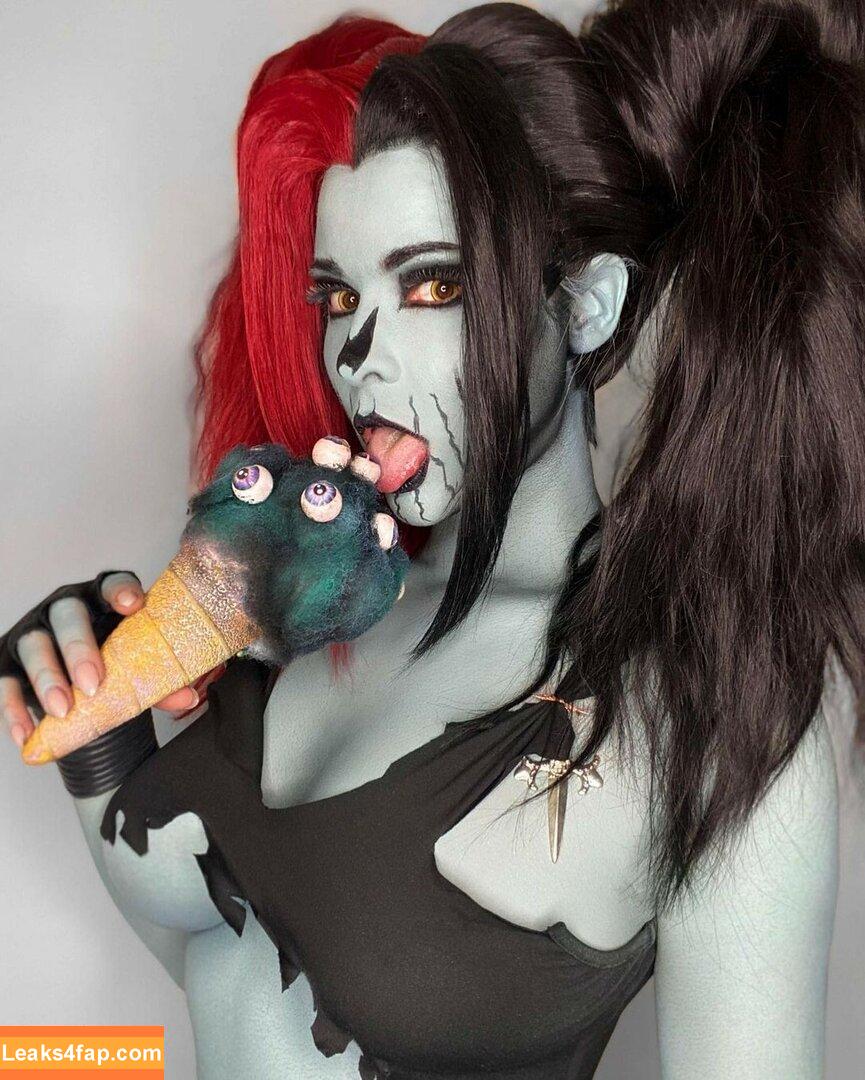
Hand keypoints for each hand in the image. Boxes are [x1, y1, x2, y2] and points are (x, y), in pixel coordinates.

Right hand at [0, 572, 200, 750]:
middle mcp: (64, 607)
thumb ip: (158, 677)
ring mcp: (33, 632)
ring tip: (62, 710)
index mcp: (101, 599)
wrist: (77, 684)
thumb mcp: (134, 665)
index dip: (121, 590)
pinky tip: (29, 732)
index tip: (134, 605)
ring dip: (47, 678)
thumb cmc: (111, 662)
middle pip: (67, 614)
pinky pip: (5, 683)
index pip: (111, 582)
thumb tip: (186, 695)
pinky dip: (15, 709)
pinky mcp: (8, 662)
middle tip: (94, 684)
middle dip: (80, 647)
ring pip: (33, 645)